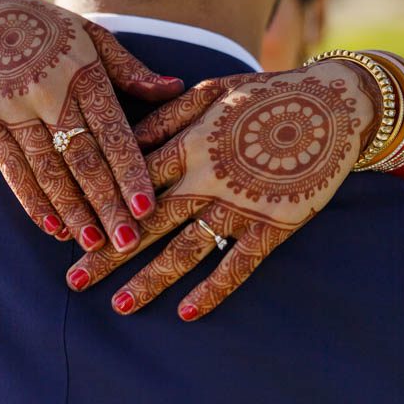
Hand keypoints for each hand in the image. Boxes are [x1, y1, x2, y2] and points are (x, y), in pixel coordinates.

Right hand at [0, 0, 183, 252]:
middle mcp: (48, 92)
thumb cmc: (51, 28)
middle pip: (81, 157)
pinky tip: (53, 227)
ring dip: (71, 209)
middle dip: (106, 203)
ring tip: (93, 242)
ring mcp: (14, 108)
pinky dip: (31, 200)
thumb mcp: (94, 36)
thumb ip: (131, 70)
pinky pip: (10, 168)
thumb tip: (175, 88)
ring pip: (47, 168)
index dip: (129, 171)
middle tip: (127, 242)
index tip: (146, 207)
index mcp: (82, 72)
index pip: (111, 130)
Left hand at [64, 60, 380, 319]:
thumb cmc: (266, 93)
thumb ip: (166, 117)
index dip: (99, 205)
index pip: (132, 181)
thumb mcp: (211, 91)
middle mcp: (208, 178)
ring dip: (151, 279)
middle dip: (109, 253)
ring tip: (119, 305)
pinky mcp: (273, 225)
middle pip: (149, 222)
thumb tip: (121, 139)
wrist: (334, 105)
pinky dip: (212, 290)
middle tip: (74, 280)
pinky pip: (237, 265)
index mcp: (189, 143)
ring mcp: (241, 205)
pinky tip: (186, 313)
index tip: (68, 227)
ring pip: (186, 250)